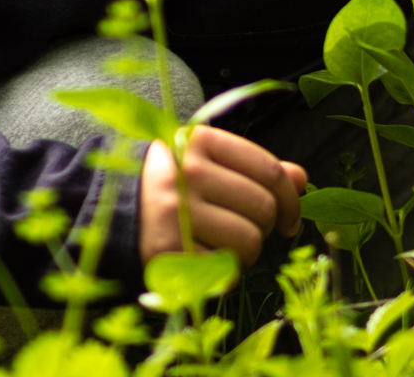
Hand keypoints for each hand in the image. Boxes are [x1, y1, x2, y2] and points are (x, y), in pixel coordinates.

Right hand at [139, 126, 307, 264]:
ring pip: (248, 241)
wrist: (111, 210)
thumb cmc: (175, 185)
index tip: (289, 219)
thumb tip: (302, 179)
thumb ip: (256, 169)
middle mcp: (188, 173)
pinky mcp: (166, 249)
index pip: (270, 172)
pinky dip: (223, 272)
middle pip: (263, 208)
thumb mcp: (210, 162)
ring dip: (245, 252)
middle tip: (244, 230)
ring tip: (223, 245)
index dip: (291, 200)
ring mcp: (176, 211)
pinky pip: (223, 269)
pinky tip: (205, 259)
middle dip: (264, 228)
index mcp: (202, 142)